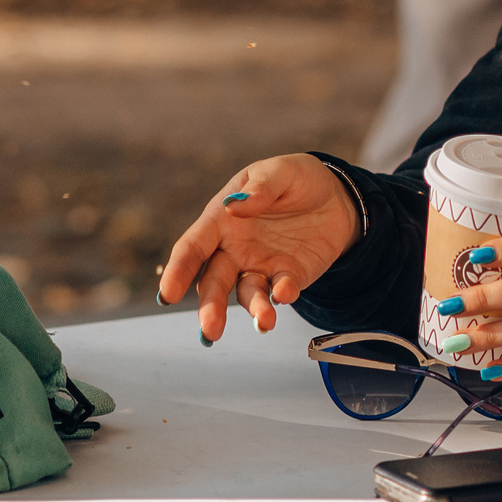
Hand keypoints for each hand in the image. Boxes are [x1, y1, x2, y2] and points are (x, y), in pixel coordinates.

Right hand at [159, 153, 360, 342]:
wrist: (334, 196)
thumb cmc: (294, 179)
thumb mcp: (278, 172)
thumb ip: (259, 188)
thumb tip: (234, 206)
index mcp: (220, 221)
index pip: (192, 248)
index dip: (178, 271)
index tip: (168, 295)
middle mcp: (233, 250)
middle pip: (213, 282)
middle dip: (210, 307)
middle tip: (211, 329)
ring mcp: (259, 266)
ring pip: (246, 293)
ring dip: (253, 308)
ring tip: (264, 320)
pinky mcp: (287, 276)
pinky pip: (281, 290)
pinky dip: (282, 294)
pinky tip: (286, 293)